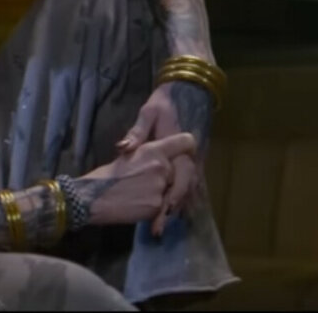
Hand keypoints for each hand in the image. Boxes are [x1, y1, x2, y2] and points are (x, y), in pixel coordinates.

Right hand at [77, 132, 196, 227]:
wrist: (93, 197)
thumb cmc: (107, 176)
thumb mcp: (129, 156)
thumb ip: (151, 155)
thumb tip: (165, 156)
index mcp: (154, 150)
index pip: (185, 141)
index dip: (187, 147)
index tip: (186, 153)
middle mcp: (162, 167)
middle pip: (182, 171)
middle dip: (172, 178)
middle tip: (155, 183)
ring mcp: (161, 187)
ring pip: (174, 190)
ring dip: (164, 194)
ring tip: (142, 196)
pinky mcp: (157, 206)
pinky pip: (165, 207)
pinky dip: (156, 209)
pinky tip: (140, 206)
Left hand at [116, 81, 212, 235]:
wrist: (186, 88)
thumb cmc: (165, 101)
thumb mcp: (148, 113)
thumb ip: (137, 133)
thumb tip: (124, 147)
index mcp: (178, 147)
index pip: (180, 177)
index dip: (172, 196)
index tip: (161, 212)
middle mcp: (190, 155)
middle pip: (185, 188)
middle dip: (172, 209)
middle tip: (158, 228)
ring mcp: (194, 157)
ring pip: (190, 188)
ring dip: (178, 206)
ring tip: (162, 225)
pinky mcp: (193, 158)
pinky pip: (191, 182)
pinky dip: (184, 197)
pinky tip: (175, 211)